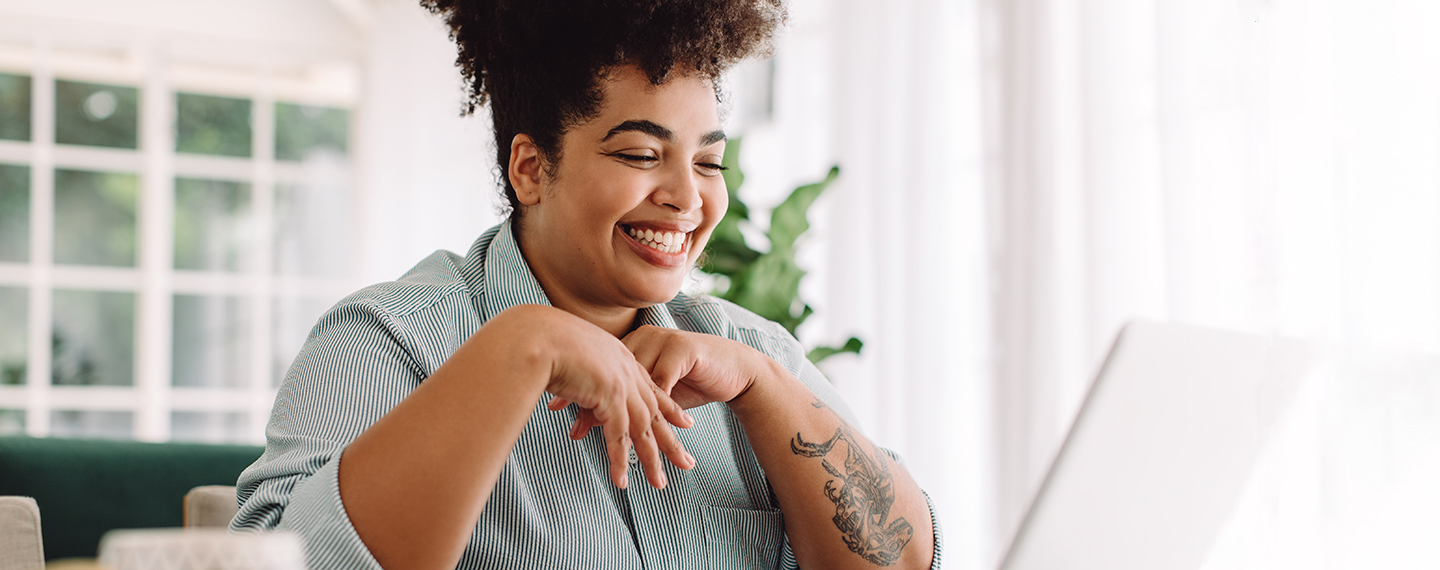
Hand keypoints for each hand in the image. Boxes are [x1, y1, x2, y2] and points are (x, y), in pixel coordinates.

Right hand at [504, 306, 695, 488]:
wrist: (539, 335)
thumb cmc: (544, 340)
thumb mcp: (570, 353)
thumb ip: (579, 368)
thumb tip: (572, 380)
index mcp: (621, 358)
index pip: (651, 387)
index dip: (668, 407)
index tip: (684, 422)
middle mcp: (627, 371)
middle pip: (655, 412)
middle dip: (671, 440)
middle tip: (686, 462)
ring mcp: (620, 385)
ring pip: (642, 429)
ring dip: (651, 459)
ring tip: (659, 484)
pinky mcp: (609, 398)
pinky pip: (618, 436)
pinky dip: (620, 461)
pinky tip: (622, 481)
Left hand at [554, 326, 768, 441]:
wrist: (734, 369)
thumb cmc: (692, 380)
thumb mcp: (654, 391)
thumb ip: (625, 399)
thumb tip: (588, 418)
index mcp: (633, 344)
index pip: (600, 367)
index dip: (578, 388)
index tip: (555, 407)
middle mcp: (645, 339)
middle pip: (612, 372)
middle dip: (591, 401)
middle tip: (570, 425)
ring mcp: (664, 342)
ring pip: (634, 380)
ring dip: (618, 409)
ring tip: (600, 432)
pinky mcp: (683, 351)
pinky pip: (661, 382)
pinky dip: (649, 406)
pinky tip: (638, 423)